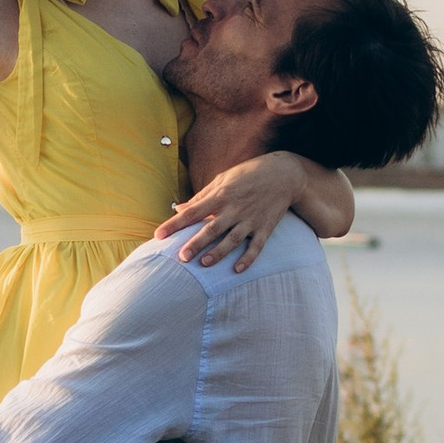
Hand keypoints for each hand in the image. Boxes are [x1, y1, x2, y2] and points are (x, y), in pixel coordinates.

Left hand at [155, 147, 305, 271]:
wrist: (284, 173)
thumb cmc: (248, 174)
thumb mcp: (222, 179)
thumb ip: (201, 196)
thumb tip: (180, 208)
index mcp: (220, 195)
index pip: (192, 212)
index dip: (174, 224)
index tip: (159, 235)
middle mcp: (234, 208)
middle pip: (211, 229)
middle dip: (196, 243)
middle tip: (181, 257)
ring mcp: (250, 219)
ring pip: (232, 239)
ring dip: (218, 252)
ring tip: (204, 264)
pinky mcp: (265, 227)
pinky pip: (256, 246)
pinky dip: (248, 258)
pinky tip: (237, 269)